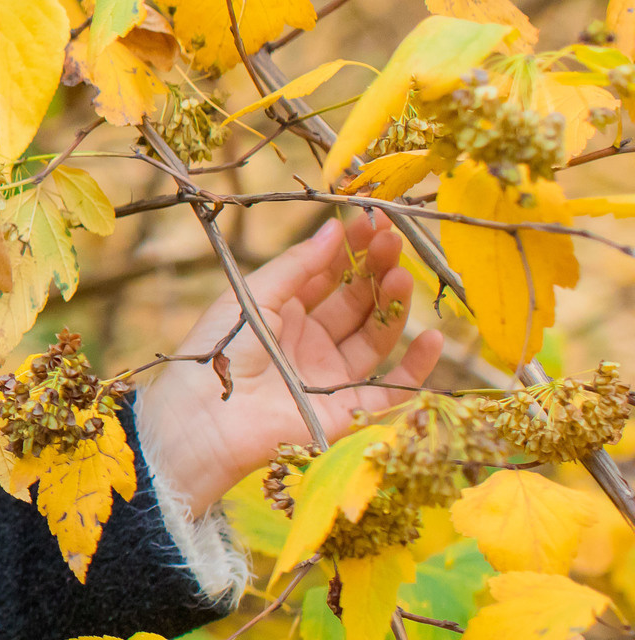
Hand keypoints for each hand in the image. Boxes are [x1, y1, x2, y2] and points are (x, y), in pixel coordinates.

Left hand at [138, 210, 445, 515]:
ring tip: (403, 275)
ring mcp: (328, 375)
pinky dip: (416, 367)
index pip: (326, 274)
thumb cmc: (218, 352)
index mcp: (280, 312)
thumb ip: (296, 266)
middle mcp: (307, 341)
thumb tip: (333, 228)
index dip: (351, 248)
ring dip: (393, 305)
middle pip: (355, 301)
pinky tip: (434, 337)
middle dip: (375, 269)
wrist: (204, 419)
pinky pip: (391, 389)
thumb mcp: (253, 296)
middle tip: (393, 242)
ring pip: (374, 336)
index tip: (374, 220)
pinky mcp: (345, 410)